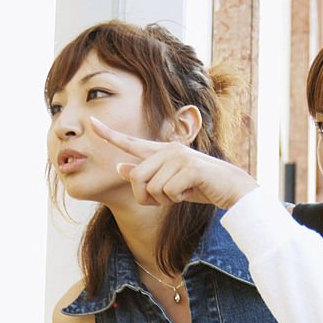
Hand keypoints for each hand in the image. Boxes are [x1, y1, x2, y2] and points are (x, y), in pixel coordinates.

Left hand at [89, 116, 257, 208]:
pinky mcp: (190, 168)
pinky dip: (177, 199)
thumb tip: (119, 168)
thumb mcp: (169, 184)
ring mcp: (180, 157)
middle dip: (147, 197)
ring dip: (165, 200)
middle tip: (167, 199)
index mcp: (162, 151)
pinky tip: (191, 192)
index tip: (90, 122)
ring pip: (152, 188)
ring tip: (182, 193)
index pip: (130, 143)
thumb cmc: (200, 187)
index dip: (109, 135)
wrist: (233, 189)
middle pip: (137, 178)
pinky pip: (168, 192)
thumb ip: (146, 176)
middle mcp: (168, 149)